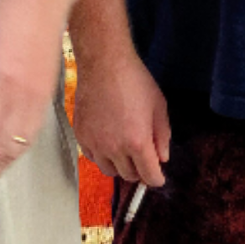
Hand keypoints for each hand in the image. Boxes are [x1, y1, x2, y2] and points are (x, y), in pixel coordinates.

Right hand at [72, 48, 170, 187]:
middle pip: (129, 175)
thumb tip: (162, 158)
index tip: (158, 177)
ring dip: (120, 166)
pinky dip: (103, 156)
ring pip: (109, 170)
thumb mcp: (159, 107)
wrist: (104, 64)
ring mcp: (95, 143)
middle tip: (144, 160)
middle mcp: (114, 148)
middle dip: (140, 171)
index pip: (149, 176)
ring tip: (125, 152)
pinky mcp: (81, 136)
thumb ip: (163, 136)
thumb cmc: (135, 81)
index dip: (157, 179)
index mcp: (137, 142)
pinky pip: (93, 158)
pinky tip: (109, 143)